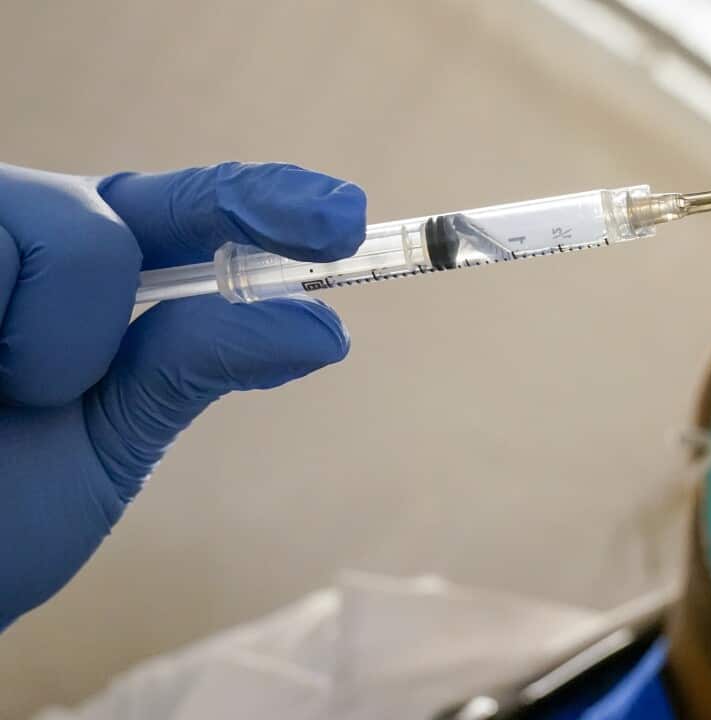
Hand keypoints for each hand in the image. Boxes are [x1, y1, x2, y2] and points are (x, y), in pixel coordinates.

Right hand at [0, 162, 364, 629]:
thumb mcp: (112, 440)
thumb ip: (196, 364)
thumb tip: (322, 326)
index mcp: (78, 285)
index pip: (183, 213)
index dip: (264, 200)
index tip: (344, 218)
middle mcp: (20, 247)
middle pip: (117, 208)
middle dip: (117, 297)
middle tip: (79, 383)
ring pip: (79, 238)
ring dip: (56, 349)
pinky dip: (4, 342)